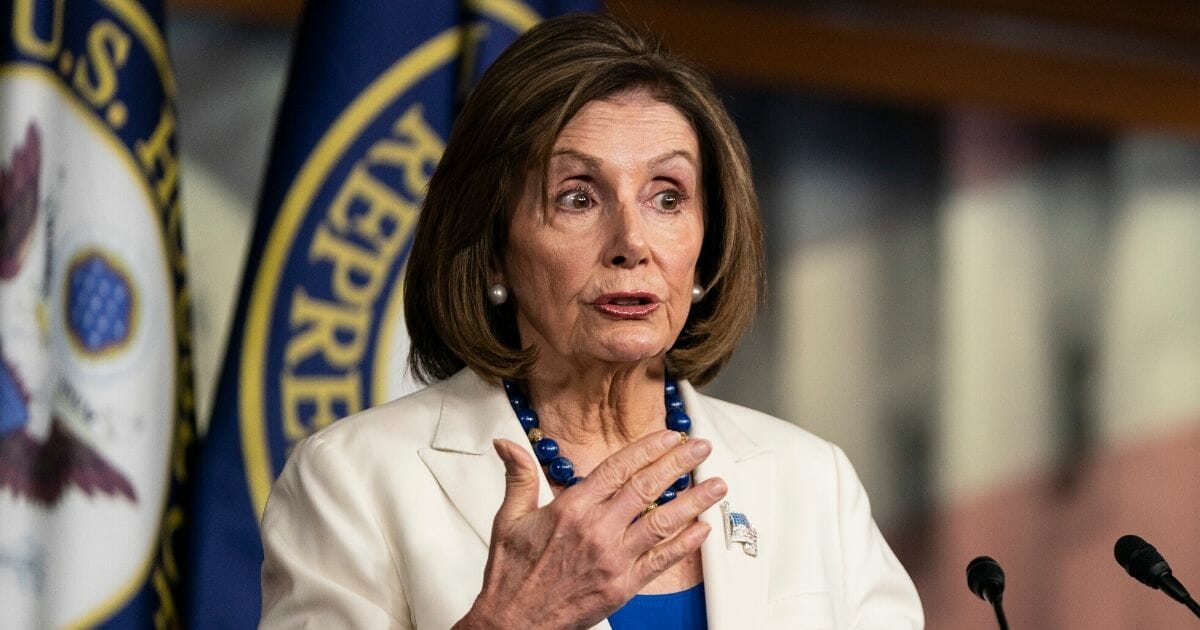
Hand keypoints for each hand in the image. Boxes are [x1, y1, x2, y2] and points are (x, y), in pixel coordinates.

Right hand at [454, 430, 726, 629]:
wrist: (513, 623)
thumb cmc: (512, 575)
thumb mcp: (509, 519)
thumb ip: (519, 477)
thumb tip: (507, 444)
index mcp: (571, 508)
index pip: (618, 468)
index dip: (648, 448)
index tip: (669, 436)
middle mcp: (596, 530)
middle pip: (646, 488)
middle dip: (678, 464)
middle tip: (700, 448)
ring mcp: (612, 559)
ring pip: (662, 522)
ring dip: (694, 501)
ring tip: (717, 485)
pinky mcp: (622, 586)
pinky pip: (661, 561)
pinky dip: (685, 544)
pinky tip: (702, 528)